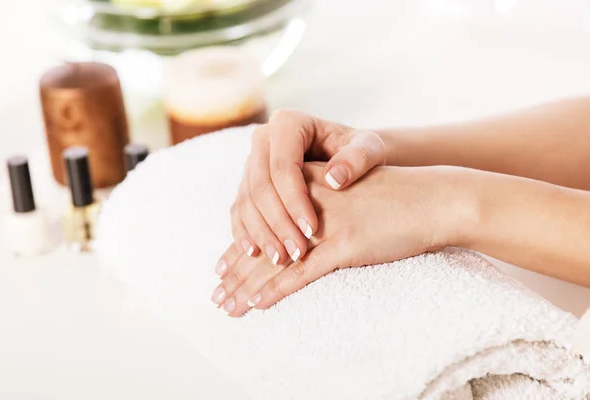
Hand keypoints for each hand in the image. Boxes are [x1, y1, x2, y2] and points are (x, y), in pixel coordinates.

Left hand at [212, 162, 467, 315]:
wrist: (432, 199)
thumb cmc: (395, 198)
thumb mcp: (350, 191)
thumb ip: (321, 204)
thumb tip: (301, 231)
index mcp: (307, 186)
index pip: (261, 219)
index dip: (238, 246)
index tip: (220, 267)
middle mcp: (309, 204)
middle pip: (260, 240)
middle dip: (235, 271)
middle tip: (216, 294)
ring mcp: (326, 224)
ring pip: (275, 261)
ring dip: (247, 287)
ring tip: (227, 306)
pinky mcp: (345, 245)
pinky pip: (303, 272)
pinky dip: (277, 290)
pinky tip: (258, 304)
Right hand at [217, 110, 386, 274]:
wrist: (345, 158)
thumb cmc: (358, 152)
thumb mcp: (369, 149)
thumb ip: (358, 158)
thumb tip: (335, 179)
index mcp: (288, 124)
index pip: (284, 166)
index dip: (295, 200)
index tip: (313, 229)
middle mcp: (263, 139)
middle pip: (260, 185)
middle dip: (277, 222)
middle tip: (297, 252)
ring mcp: (251, 162)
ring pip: (247, 200)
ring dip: (262, 233)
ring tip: (281, 259)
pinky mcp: (246, 183)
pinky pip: (240, 209)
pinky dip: (246, 232)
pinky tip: (256, 252)